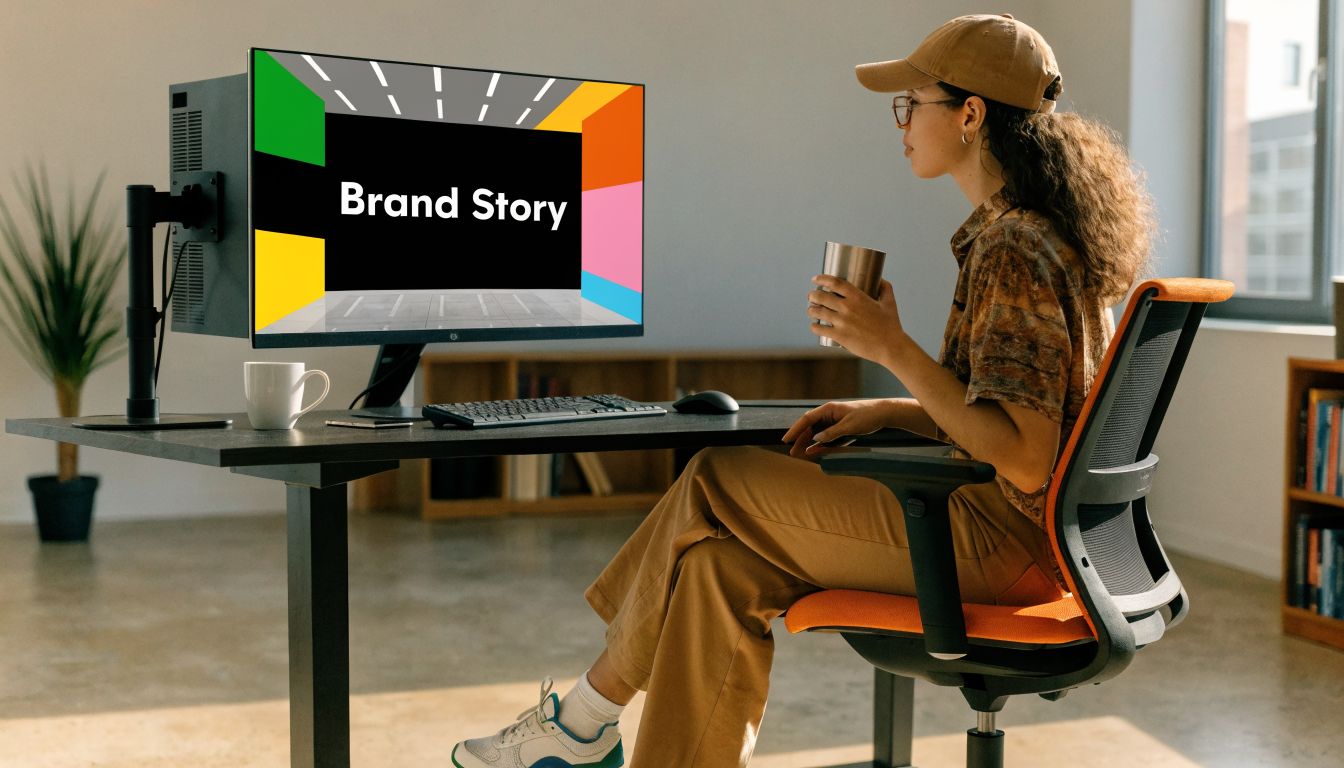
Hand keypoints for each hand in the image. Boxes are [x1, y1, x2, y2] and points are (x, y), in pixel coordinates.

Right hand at [781, 399, 897, 458]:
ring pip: (816, 432)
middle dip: (799, 439)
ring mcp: (834, 421)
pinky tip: (812, 451)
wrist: (884, 413)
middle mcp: (829, 414)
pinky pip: (826, 436)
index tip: (786, 439)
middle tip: (791, 451)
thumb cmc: (867, 416)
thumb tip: (815, 438)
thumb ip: (832, 433)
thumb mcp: (849, 426)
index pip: (807, 419)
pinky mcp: (840, 428)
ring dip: (807, 442)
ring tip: (799, 453)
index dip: (795, 430)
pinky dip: (818, 444)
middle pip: (809, 427)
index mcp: (829, 409)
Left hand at [807, 277, 904, 364]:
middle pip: (822, 297)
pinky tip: (814, 326)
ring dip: (811, 310)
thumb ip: (885, 288)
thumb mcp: (890, 303)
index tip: (815, 279)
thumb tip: (880, 279)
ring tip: (811, 310)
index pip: (834, 283)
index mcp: (858, 297)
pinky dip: (814, 327)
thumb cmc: (891, 325)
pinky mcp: (839, 336)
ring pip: (818, 312)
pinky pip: (820, 329)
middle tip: (811, 296)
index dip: (822, 279)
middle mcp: (847, 307)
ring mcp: (842, 322)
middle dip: (813, 295)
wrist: (890, 347)